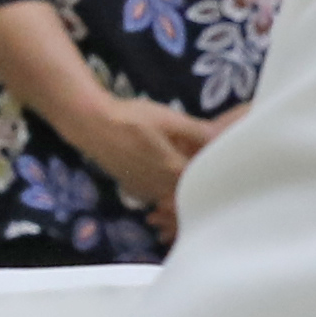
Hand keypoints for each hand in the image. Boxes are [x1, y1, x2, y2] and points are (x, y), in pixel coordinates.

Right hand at [67, 91, 213, 224]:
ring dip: (181, 191)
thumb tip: (220, 139)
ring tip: (187, 174)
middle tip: (207, 171)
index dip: (214, 174)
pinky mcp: (133, 189)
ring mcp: (145, 191)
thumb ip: (196, 131)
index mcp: (173, 170)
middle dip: (198, 185)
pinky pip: (156, 197)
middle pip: (188, 193)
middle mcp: (160, 187)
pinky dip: (165, 192)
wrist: (92, 125)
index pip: (203, 181)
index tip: (222, 167)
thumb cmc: (131, 118)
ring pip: (171, 198)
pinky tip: (165, 177)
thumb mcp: (169, 118)